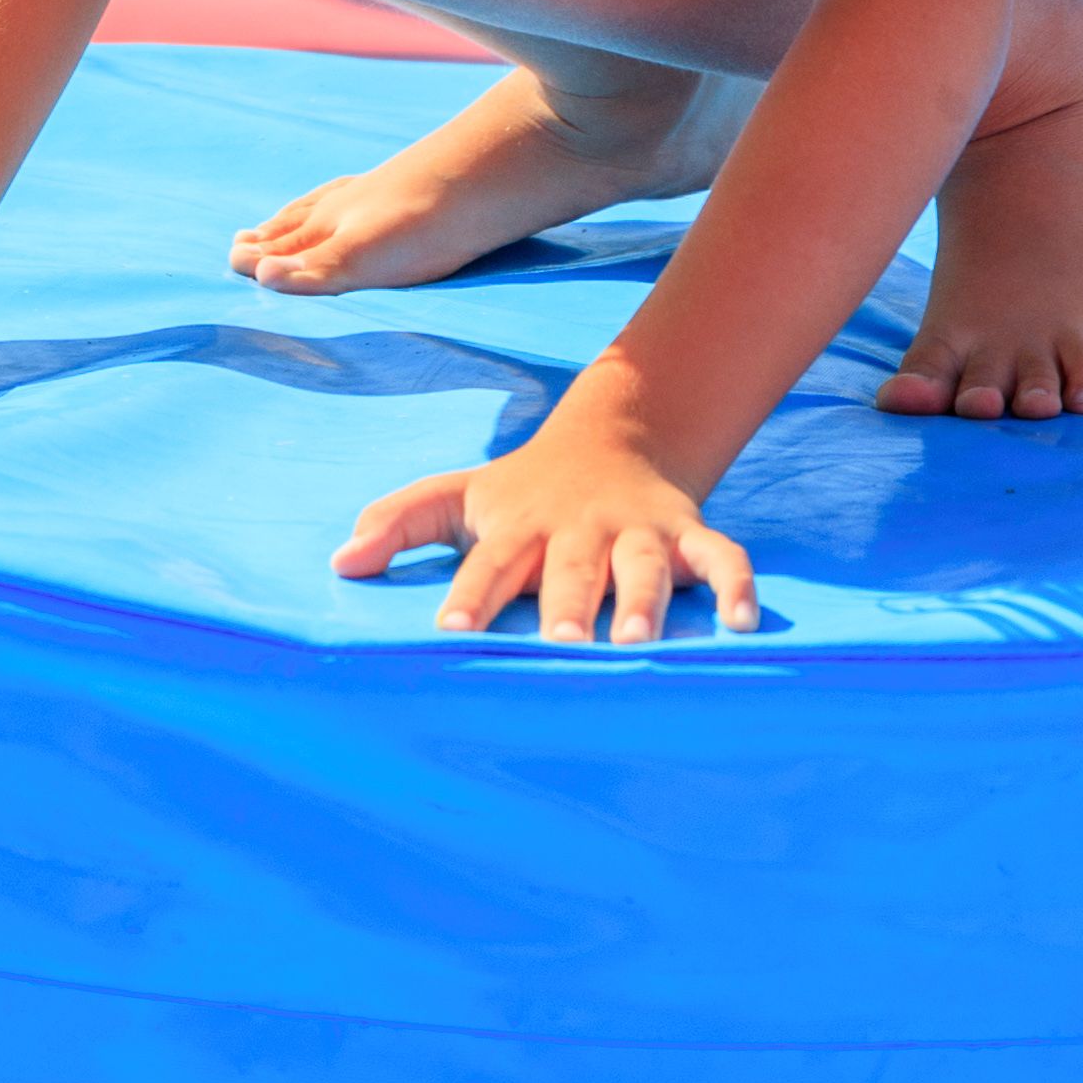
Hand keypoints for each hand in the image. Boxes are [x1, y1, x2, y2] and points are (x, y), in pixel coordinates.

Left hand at [335, 391, 757, 648]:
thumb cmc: (521, 492)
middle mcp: (580, 529)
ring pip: (644, 566)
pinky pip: (722, 557)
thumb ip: (400, 521)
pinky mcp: (688, 533)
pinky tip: (742, 626)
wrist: (612, 437)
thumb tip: (340, 561)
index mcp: (521, 526)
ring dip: (642, 601)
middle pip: (572, 567)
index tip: (447, 633)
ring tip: (637, 642)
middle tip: (561, 645)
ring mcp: (637, 530)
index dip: (469, 596)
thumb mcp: (459, 496)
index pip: (488, 564)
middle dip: (567, 604)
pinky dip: (736, 585)